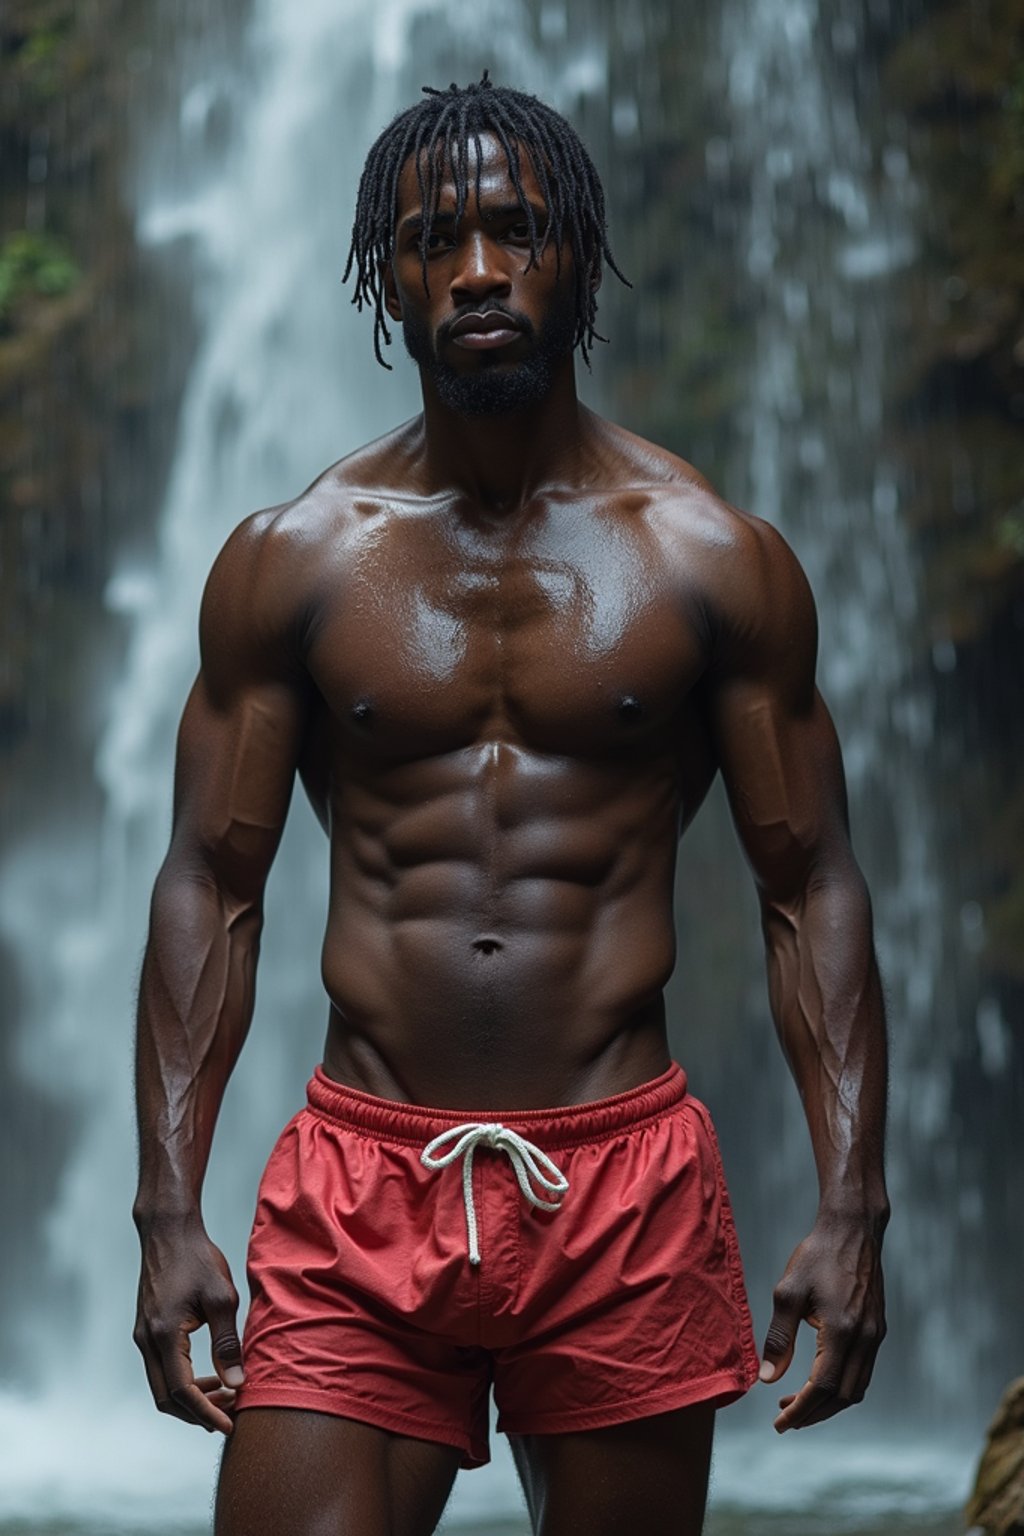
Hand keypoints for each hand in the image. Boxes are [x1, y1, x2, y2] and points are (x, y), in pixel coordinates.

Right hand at [133, 1215, 243, 1433]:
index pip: (183, 1391)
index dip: (207, 1413)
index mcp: (164, 1335)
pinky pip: (161, 1370)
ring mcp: (143, 1336)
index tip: (231, 1425)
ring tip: (225, 1396)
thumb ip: (227, 1343)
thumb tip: (237, 1384)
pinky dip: (183, 1382)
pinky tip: (209, 1376)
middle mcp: (146, 1341)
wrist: (168, 1231)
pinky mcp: (147, 1330)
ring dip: (191, 1399)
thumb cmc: (198, 1258)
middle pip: (167, 1399)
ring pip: (162, 1387)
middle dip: (198, 1413)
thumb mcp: (222, 1298)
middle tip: (231, 1414)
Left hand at [759, 1212, 886, 1431]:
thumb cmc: (817, 1255)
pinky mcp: (877, 1329)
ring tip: (798, 1402)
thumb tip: (767, 1379)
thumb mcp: (788, 1292)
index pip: (823, 1388)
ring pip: (857, 1388)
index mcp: (842, 1332)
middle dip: (814, 1414)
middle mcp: (865, 1339)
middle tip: (785, 1417)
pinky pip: (863, 1371)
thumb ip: (779, 1337)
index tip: (779, 1423)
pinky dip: (842, 1386)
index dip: (801, 1411)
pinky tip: (820, 1378)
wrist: (853, 1229)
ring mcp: (875, 1335)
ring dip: (829, 1403)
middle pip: (843, 1397)